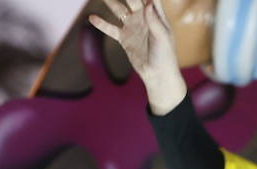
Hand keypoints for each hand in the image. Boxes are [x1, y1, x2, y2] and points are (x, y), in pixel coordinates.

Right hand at [89, 0, 186, 114]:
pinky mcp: (124, 38)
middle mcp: (143, 17)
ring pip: (119, 10)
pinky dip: (102, 24)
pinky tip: (92, 18)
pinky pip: (111, 28)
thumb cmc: (164, 55)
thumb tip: (147, 3)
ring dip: (110, 2)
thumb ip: (154, 20)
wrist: (156, 74)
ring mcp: (132, 27)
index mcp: (155, 14)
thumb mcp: (162, 37)